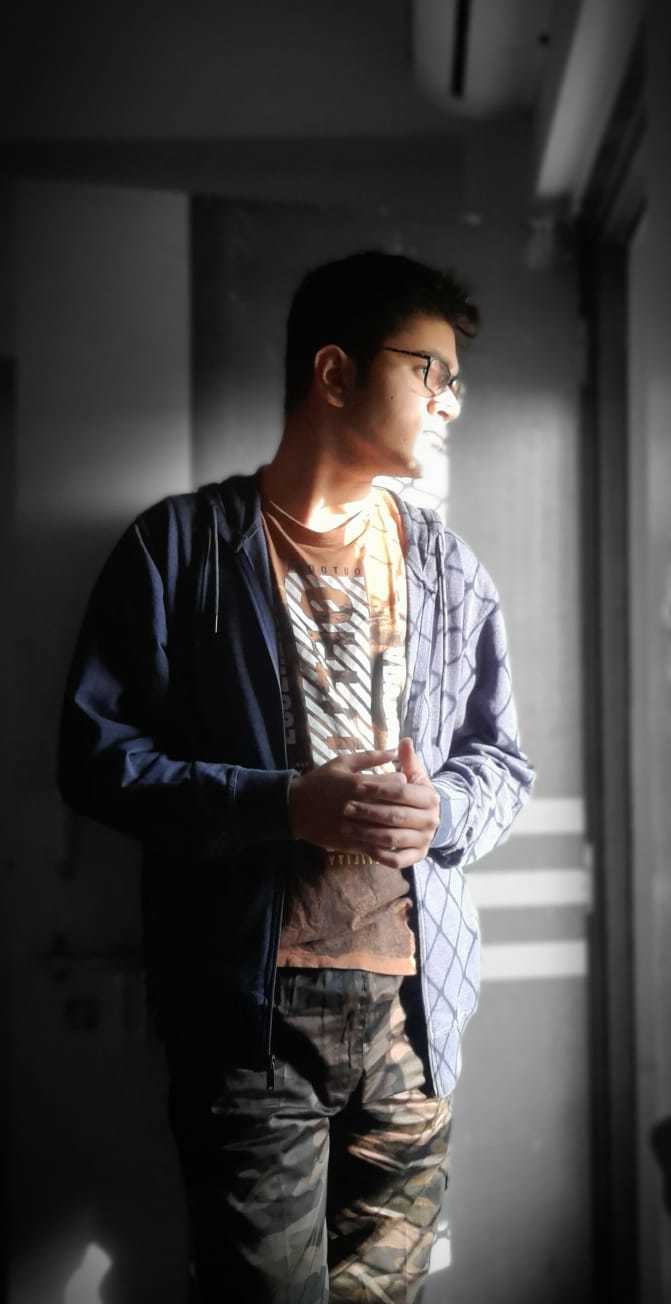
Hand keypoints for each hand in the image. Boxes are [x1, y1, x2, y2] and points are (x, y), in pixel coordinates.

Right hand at [288, 748, 401, 851]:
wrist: (294, 808)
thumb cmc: (319, 781)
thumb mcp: (342, 763)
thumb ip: (370, 757)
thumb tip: (394, 750)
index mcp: (356, 785)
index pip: (393, 784)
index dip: (403, 783)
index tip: (405, 781)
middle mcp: (357, 807)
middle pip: (392, 807)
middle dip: (403, 804)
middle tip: (408, 800)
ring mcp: (353, 827)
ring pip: (386, 829)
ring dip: (397, 825)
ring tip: (401, 818)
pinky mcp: (349, 843)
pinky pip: (374, 846)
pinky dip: (385, 843)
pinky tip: (392, 836)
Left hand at [340, 737, 439, 868]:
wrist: (424, 821)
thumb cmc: (411, 794)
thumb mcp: (412, 775)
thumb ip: (407, 760)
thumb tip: (405, 741)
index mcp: (430, 798)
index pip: (402, 792)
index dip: (379, 788)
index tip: (358, 786)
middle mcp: (431, 821)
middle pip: (395, 816)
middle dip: (369, 812)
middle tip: (346, 808)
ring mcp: (424, 841)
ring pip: (392, 839)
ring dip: (367, 833)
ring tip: (347, 826)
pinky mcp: (417, 857)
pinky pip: (396, 860)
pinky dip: (379, 855)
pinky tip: (361, 846)